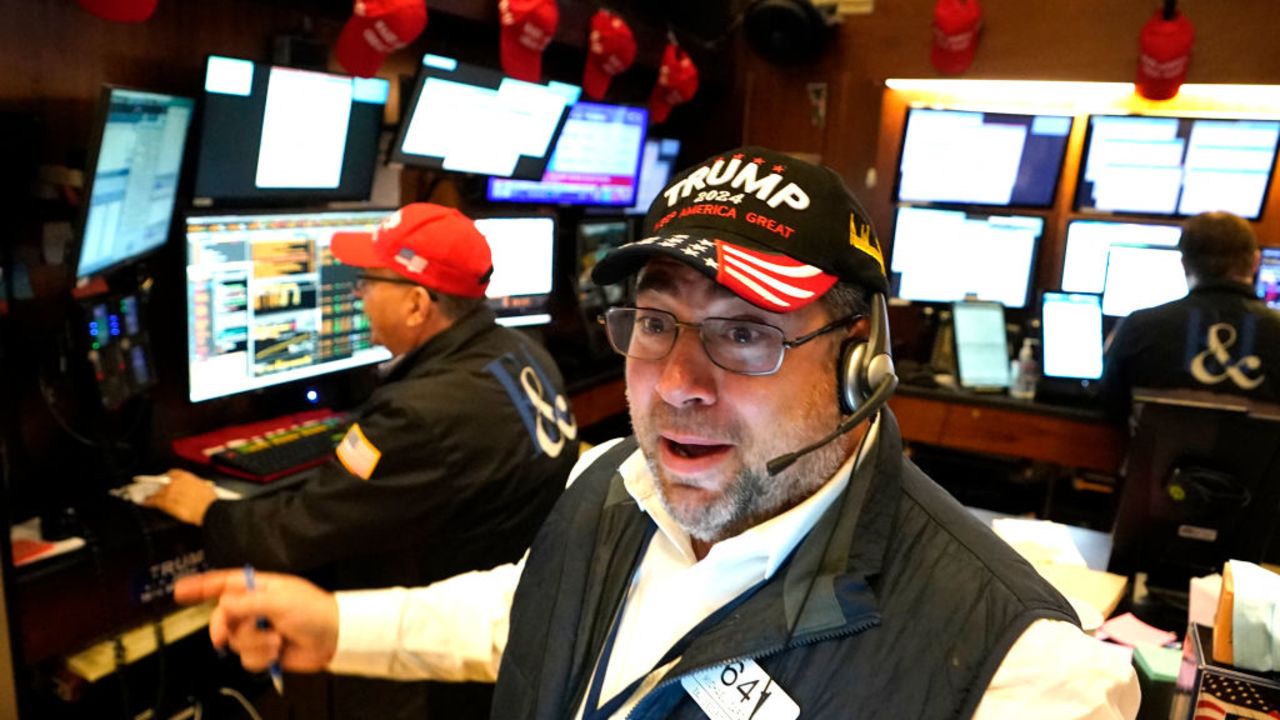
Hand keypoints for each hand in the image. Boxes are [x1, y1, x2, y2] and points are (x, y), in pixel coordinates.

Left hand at [143, 469, 216, 524]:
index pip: (172, 473)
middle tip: (155, 491)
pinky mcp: (166, 502)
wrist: (208, 509)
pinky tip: (145, 503)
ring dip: (151, 495)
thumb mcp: (203, 486)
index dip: (167, 478)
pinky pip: (153, 501)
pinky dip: (148, 502)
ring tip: (147, 497)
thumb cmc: (209, 500)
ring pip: (156, 492)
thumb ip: (192, 486)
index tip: (165, 481)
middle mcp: (175, 482)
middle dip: (158, 487)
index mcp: (185, 476)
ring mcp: (169, 492)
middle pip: (162, 483)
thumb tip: (189, 490)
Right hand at [175, 569, 338, 672]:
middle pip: (222, 618)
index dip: (200, 587)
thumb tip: (221, 607)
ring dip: (255, 644)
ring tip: (277, 640)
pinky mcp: (266, 651)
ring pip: (235, 642)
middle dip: (225, 629)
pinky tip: (279, 653)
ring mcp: (260, 630)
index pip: (223, 584)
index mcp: (259, 588)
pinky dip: (262, 658)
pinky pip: (247, 659)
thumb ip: (246, 603)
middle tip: (228, 636)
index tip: (178, 591)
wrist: (335, 638)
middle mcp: (256, 608)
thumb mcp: (278, 601)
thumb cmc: (313, 611)